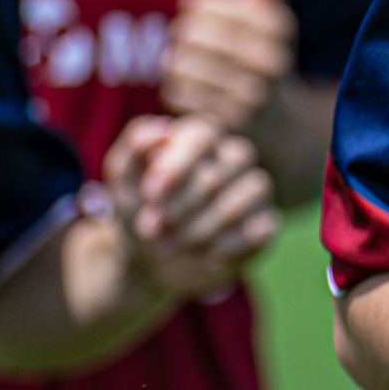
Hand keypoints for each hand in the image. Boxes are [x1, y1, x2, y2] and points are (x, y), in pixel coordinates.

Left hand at [104, 115, 281, 299]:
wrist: (151, 259)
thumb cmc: (141, 209)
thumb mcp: (123, 179)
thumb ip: (135, 146)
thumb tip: (162, 130)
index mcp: (200, 138)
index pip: (202, 136)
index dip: (176, 165)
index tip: (150, 194)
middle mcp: (233, 157)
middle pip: (223, 170)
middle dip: (181, 206)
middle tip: (154, 228)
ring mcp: (253, 189)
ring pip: (245, 196)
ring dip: (202, 228)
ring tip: (177, 243)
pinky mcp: (266, 222)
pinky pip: (259, 229)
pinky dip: (228, 245)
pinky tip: (207, 254)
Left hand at [164, 0, 300, 135]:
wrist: (282, 123)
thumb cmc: (262, 55)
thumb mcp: (269, 12)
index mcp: (276, 24)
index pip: (201, 4)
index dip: (195, 11)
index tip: (207, 20)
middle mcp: (269, 58)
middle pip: (189, 35)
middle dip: (184, 40)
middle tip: (195, 49)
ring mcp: (252, 94)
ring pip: (181, 65)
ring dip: (179, 68)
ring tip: (195, 71)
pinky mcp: (230, 123)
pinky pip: (180, 96)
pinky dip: (179, 93)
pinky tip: (195, 94)